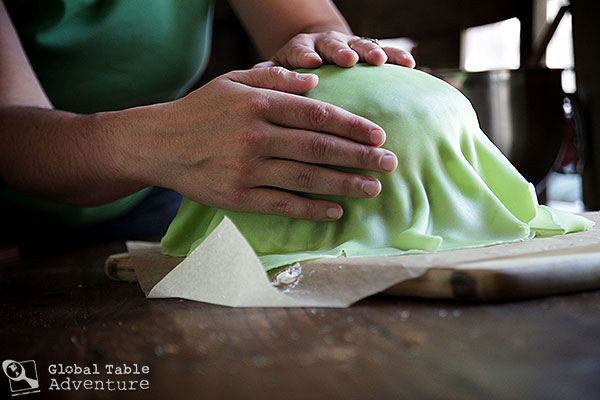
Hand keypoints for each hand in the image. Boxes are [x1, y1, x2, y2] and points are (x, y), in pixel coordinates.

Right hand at [125, 67, 397, 220]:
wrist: (157, 144)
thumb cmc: (199, 111)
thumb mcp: (233, 83)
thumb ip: (276, 81)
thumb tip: (317, 83)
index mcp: (258, 105)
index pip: (316, 115)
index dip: (352, 126)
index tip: (379, 135)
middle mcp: (255, 137)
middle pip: (319, 148)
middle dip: (360, 157)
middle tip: (391, 164)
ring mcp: (247, 170)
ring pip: (306, 179)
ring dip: (344, 185)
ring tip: (373, 189)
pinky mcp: (237, 197)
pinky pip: (282, 205)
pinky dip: (312, 209)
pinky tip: (337, 211)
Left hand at [253, 30, 415, 69]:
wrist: (314, 54)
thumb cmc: (292, 74)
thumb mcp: (278, 73)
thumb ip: (270, 75)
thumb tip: (256, 73)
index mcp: (299, 50)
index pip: (300, 49)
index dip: (305, 55)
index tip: (311, 63)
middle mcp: (325, 45)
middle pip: (332, 45)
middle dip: (340, 51)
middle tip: (349, 59)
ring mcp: (348, 46)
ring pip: (360, 45)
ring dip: (370, 51)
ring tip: (381, 60)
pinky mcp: (368, 52)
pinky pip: (386, 52)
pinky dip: (397, 56)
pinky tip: (410, 64)